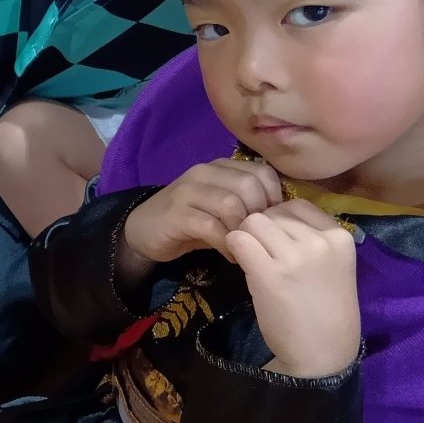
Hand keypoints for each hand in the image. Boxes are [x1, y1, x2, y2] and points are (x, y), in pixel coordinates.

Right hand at [121, 158, 284, 270]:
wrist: (143, 231)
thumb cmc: (189, 221)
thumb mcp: (220, 207)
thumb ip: (245, 202)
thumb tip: (280, 216)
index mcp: (219, 167)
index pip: (262, 172)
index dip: (273, 198)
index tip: (269, 221)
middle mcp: (204, 172)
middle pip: (249, 186)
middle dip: (258, 216)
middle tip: (256, 237)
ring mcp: (187, 191)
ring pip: (231, 204)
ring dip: (242, 231)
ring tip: (243, 247)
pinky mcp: (176, 214)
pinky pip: (211, 226)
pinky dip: (226, 244)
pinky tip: (229, 255)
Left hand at [225, 200, 359, 379]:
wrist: (322, 352)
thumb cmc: (323, 309)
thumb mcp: (331, 264)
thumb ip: (309, 237)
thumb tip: (269, 213)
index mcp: (339, 236)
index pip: (295, 204)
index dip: (278, 220)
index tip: (277, 243)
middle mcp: (320, 242)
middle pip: (271, 212)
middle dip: (260, 230)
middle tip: (261, 254)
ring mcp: (296, 257)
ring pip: (252, 222)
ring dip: (246, 238)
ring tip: (253, 261)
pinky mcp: (270, 274)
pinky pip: (238, 240)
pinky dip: (233, 249)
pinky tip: (242, 266)